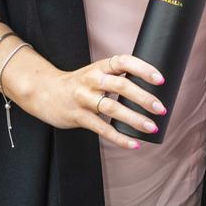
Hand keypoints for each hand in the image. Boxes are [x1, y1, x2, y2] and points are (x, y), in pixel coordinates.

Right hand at [4, 50, 166, 149]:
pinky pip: (101, 128)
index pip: (124, 62)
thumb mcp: (95, 73)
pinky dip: (119, 137)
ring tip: (151, 127)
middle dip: (144, 97)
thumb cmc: (78, 83)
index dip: (143, 68)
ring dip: (134, 119)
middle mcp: (92, 80)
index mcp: (100, 66)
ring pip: (112, 108)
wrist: (44, 92)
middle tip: (161, 108)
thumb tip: (150, 88)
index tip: (160, 79)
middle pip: (121, 85)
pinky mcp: (78, 116)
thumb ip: (117, 77)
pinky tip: (133, 143)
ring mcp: (84, 98)